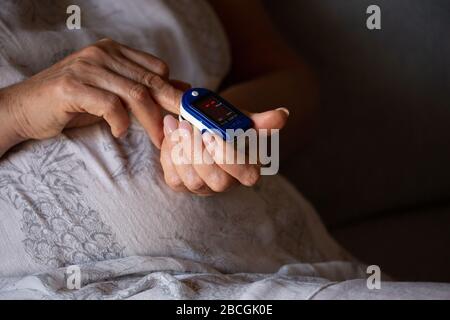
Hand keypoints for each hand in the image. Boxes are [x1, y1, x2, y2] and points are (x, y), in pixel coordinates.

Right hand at [0, 38, 183, 149]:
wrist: (25, 108)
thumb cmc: (72, 103)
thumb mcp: (113, 95)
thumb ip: (143, 90)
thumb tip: (182, 90)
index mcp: (114, 51)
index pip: (157, 68)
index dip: (174, 92)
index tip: (185, 114)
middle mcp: (101, 54)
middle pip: (150, 81)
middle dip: (171, 108)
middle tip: (182, 130)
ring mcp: (86, 67)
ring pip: (135, 93)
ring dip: (150, 121)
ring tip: (156, 139)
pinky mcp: (71, 86)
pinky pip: (110, 104)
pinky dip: (120, 121)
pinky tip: (118, 131)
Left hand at [160, 108, 289, 194]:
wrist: (204, 130)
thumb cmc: (228, 129)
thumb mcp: (245, 122)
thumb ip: (262, 121)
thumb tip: (282, 115)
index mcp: (247, 170)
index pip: (247, 174)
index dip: (229, 157)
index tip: (212, 133)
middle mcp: (226, 183)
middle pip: (217, 180)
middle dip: (201, 153)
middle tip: (188, 125)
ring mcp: (203, 187)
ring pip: (192, 180)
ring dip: (182, 151)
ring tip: (176, 123)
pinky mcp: (181, 184)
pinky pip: (174, 177)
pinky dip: (169, 153)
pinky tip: (170, 132)